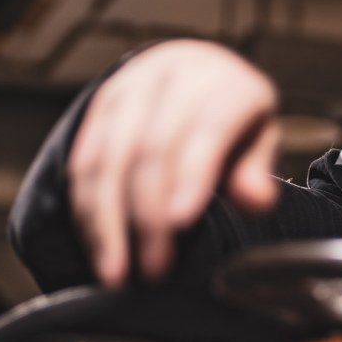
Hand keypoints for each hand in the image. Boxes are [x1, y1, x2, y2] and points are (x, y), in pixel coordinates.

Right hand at [67, 41, 280, 285]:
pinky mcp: (100, 104)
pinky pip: (84, 160)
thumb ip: (255, 170)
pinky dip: (87, 209)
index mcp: (225, 82)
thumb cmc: (233, 117)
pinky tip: (98, 246)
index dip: (192, 175)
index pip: (207, 129)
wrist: (195, 70)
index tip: (181, 223)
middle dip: (147, 213)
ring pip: (108, 157)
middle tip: (153, 266)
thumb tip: (257, 200)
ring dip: (107, 220)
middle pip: (151, 148)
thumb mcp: (257, 137)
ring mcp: (131, 87)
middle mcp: (174, 76)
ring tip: (116, 271)